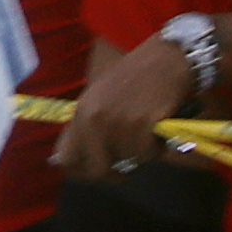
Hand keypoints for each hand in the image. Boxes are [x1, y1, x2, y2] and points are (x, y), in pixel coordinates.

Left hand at [58, 37, 198, 179]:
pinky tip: (158, 128)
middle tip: (125, 169)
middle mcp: (94, 119)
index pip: (65, 159)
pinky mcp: (142, 124)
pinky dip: (155, 147)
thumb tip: (75, 159)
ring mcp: (118, 122)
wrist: (167, 57)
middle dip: (112, 174)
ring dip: (139, 153)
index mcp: (81, 111)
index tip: (96, 171)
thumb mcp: (101, 96)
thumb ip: (88, 126)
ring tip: (147, 132)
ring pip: (127, 161)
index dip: (80, 171)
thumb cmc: (136, 75)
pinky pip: (146, 153)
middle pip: (96, 170)